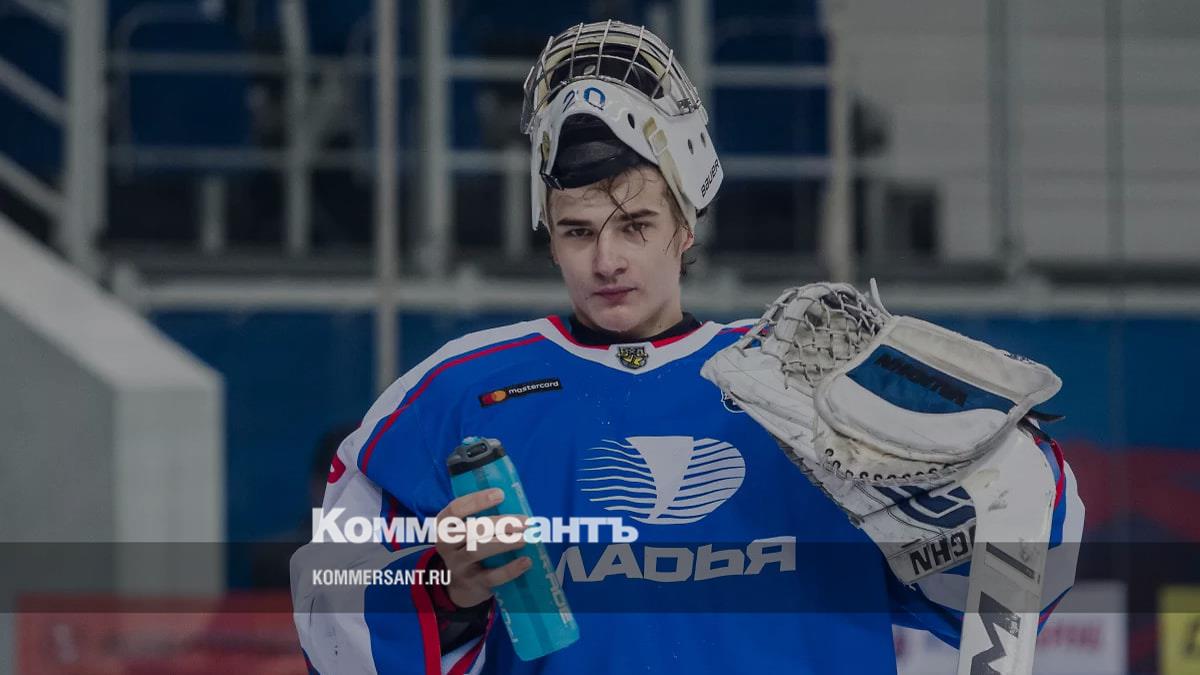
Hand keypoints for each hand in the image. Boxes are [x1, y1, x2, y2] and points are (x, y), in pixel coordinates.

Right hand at [435, 488, 531, 608]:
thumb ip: (485, 518)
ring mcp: (458, 566)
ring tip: (526, 537)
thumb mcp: (468, 531)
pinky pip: (491, 577)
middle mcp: (446, 545)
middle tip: (525, 520)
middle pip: (471, 530)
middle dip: (500, 523)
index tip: (500, 494)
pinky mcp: (472, 584)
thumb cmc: (470, 547)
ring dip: (504, 543)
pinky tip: (526, 561)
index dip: (477, 501)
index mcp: (444, 526)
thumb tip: (518, 506)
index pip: (455, 509)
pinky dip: (509, 569)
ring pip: (477, 551)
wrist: (460, 586)